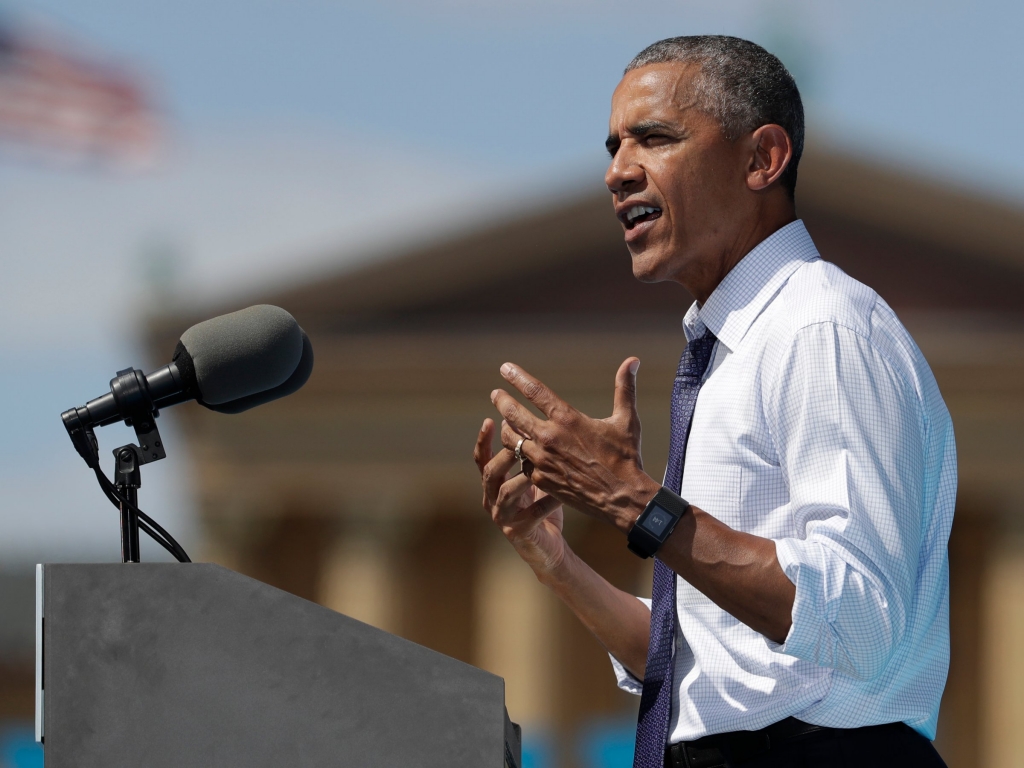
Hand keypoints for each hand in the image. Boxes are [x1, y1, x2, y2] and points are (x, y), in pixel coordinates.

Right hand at [473, 418, 565, 577]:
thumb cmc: (541, 508)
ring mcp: (502, 518)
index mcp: (493, 486)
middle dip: (503, 455)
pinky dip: (547, 501)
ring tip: (537, 463)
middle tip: (520, 441)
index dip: (483, 440)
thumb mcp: (533, 480)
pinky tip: (562, 493)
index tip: (489, 420)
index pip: (481, 459)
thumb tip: (528, 423)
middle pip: (489, 473)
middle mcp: (491, 501)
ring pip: (505, 492)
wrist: (548, 548)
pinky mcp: (518, 533)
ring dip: (522, 476)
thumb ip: (527, 458)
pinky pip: (533, 514)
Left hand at [490, 358, 659, 532]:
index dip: (517, 377)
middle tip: (495, 394)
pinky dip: (519, 454)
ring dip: (507, 428)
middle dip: (501, 401)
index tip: (505, 368)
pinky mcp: (541, 479)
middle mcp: (549, 437)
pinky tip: (521, 451)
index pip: (535, 391)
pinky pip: (521, 463)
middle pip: (513, 413)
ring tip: (507, 422)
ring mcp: (542, 460)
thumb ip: (624, 388)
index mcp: (567, 419)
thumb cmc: (625, 458)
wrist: (621, 498)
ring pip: (511, 439)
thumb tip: (632, 360)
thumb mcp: (626, 420)